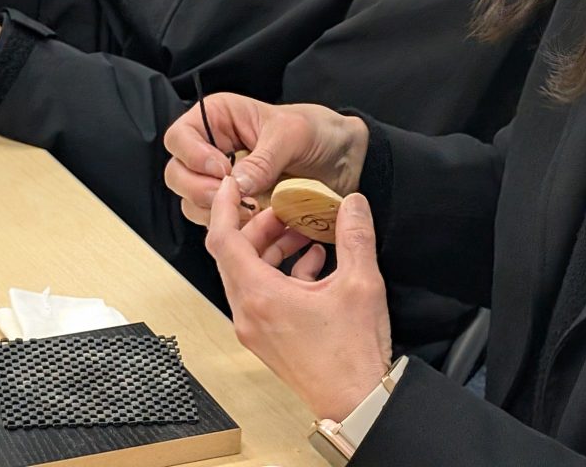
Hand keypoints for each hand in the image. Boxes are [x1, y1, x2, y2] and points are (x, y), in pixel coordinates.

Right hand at [164, 93, 368, 225]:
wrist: (344, 158)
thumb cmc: (318, 132)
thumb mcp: (292, 136)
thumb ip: (263, 160)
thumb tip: (236, 185)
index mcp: (218, 119)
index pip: (179, 138)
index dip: (193, 156)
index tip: (223, 169)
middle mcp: (212, 148)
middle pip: (177, 174)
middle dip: (200, 189)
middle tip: (233, 196)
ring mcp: (221, 180)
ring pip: (191, 202)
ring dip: (216, 212)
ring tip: (252, 210)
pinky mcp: (235, 206)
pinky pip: (216, 223)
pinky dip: (232, 227)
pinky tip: (258, 221)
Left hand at [207, 176, 391, 420]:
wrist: (356, 402)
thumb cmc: (352, 355)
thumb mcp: (362, 284)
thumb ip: (355, 237)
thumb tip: (353, 204)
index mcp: (259, 297)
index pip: (223, 239)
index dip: (223, 206)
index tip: (229, 184)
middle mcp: (248, 313)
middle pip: (234, 255)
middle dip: (258, 226)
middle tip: (284, 209)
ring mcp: (255, 328)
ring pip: (248, 274)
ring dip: (272, 249)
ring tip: (304, 234)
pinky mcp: (267, 338)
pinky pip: (261, 294)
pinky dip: (280, 273)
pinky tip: (315, 264)